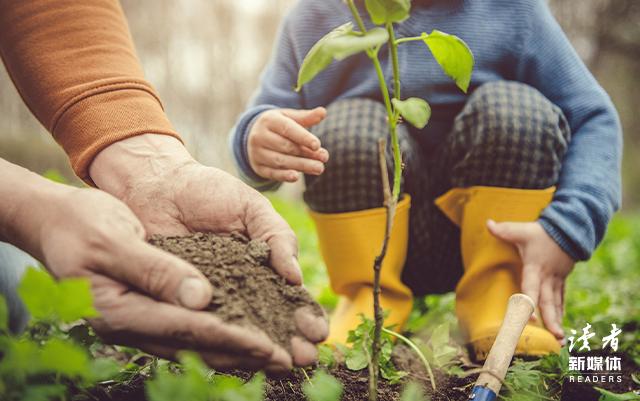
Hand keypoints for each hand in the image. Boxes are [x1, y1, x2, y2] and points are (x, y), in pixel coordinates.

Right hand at [5, 177, 290, 372]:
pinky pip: (189, 328)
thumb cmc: (81, 224)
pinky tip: (246, 333)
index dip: (232, 338)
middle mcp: (132, 324)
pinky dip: (220, 332)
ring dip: (238, 348)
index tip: (270, 347)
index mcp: (119, 312)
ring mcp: (140, 320)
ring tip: (276, 355)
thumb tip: (200, 299)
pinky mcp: (148, 309)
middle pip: (197, 344)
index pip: (187, 329)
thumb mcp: (113, 240)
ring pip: (196, 341)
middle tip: (287, 361)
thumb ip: (154, 270)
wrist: (57, 222)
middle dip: (245, 354)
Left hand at [89, 134, 327, 366]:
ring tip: (278, 364)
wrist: (157, 185)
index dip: (304, 315)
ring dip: (259, 349)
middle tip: (304, 358)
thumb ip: (277, 237)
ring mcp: (208, 298)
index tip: (318, 331)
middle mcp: (238, 288)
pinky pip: (199, 325)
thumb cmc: (208, 191)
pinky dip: (216, 340)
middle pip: (268, 323)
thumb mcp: (251, 208)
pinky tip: (234, 353)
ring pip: (237, 331)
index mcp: (261, 266)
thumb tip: (296, 279)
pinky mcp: (178, 303)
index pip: (288, 298)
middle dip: (289, 342)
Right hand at [248, 107, 328, 181]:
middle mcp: (260, 136)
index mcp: (269, 120)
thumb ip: (306, 117)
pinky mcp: (258, 167)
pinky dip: (284, 176)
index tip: (317, 145)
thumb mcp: (289, 118)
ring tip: (319, 168)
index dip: (303, 137)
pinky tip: (296, 177)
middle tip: (324, 158)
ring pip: (280, 161)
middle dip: (306, 153)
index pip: (287, 129)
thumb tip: (323, 112)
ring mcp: (257, 153)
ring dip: (301, 165)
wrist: (253, 136)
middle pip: (286, 147)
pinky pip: (272, 173)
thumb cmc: (278, 125)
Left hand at [487, 220, 573, 340]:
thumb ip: (504, 230)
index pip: (532, 286)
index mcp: (535, 266)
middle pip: (548, 300)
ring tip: (559, 338)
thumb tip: (487, 223)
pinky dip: (560, 312)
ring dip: (557, 320)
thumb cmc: (542, 232)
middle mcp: (547, 276)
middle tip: (553, 336)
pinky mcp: (561, 280)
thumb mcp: (522, 230)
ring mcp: (556, 280)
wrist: (569, 229)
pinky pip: (561, 299)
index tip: (530, 318)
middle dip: (550, 319)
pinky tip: (559, 327)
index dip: (530, 301)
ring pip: (556, 303)